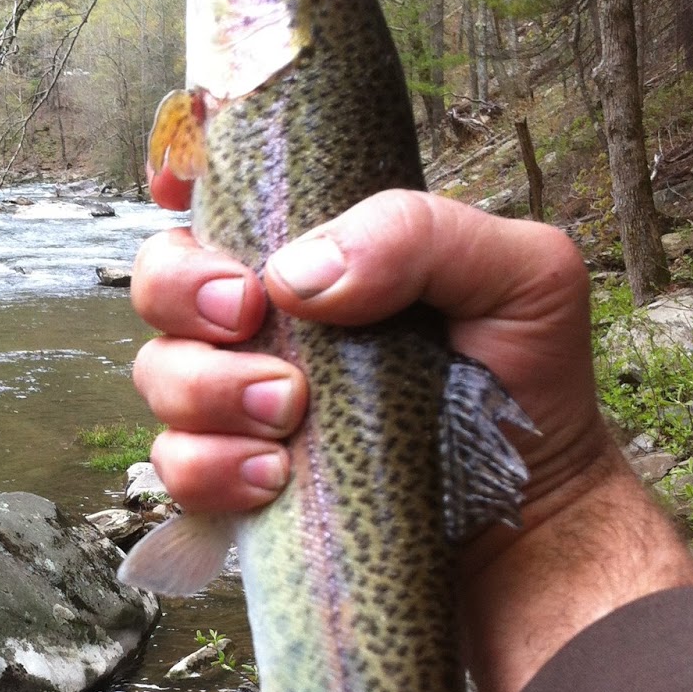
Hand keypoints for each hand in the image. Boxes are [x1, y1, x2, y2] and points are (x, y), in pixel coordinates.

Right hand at [131, 190, 692, 691]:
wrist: (532, 522)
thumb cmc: (530, 388)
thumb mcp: (523, 277)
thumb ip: (421, 235)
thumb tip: (295, 276)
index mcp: (327, 251)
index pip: (225, 190)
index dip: (179, 169)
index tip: (179, 191)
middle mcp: (272, 321)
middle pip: (162, 275)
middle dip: (182, 289)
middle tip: (249, 317)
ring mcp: (245, 402)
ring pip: (160, 374)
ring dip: (208, 389)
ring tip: (290, 414)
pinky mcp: (238, 479)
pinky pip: (175, 467)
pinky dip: (210, 468)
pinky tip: (276, 478)